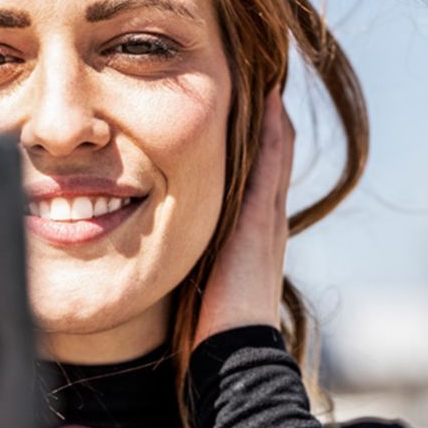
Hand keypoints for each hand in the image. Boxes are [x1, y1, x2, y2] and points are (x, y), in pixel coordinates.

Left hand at [193, 87, 293, 348]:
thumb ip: (189, 252)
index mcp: (251, 231)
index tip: (246, 102)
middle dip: (267, 116)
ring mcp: (269, 218)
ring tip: (269, 74)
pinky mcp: (262, 220)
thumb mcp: (200, 277)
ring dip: (272, 114)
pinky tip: (271, 99)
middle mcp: (266, 218)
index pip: (258, 171)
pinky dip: (273, 132)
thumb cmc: (210, 325)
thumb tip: (152, 237)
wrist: (234, 353)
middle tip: (262, 73)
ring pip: (276, 152)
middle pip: (272, 153)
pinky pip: (272, 165)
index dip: (254, 137)